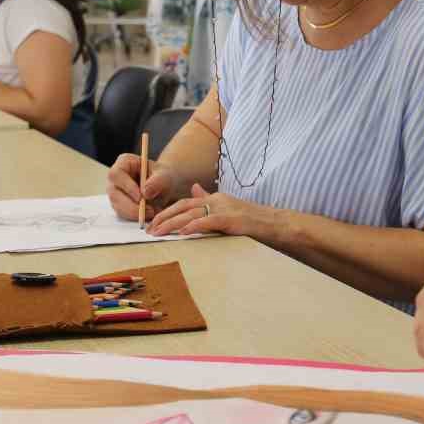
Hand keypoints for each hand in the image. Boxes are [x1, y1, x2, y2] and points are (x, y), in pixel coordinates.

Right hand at [106, 154, 183, 220]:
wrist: (164, 187)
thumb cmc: (162, 177)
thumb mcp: (165, 176)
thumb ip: (157, 181)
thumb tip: (145, 192)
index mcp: (123, 163)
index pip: (116, 174)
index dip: (126, 186)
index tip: (140, 197)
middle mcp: (115, 178)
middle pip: (114, 193)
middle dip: (131, 205)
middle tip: (149, 211)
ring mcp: (115, 192)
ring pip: (117, 206)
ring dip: (134, 213)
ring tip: (153, 212)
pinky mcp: (118, 204)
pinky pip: (122, 214)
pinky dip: (135, 217)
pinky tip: (148, 214)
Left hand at [144, 184, 282, 239]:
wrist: (275, 224)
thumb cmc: (252, 220)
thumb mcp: (228, 208)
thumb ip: (209, 200)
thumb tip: (193, 190)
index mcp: (215, 198)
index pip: (184, 203)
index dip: (167, 212)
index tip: (153, 222)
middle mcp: (217, 200)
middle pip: (183, 207)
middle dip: (163, 218)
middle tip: (148, 230)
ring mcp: (224, 209)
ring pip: (191, 214)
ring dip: (171, 224)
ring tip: (157, 232)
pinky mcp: (231, 220)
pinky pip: (207, 222)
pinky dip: (193, 227)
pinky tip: (181, 233)